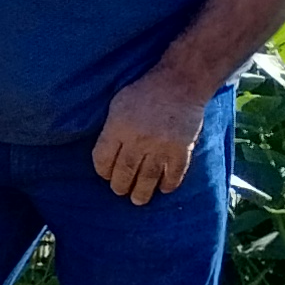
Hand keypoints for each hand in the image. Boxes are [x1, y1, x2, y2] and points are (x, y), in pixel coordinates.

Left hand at [91, 69, 206, 205]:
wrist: (180, 84)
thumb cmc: (144, 92)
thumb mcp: (117, 104)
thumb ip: (110, 128)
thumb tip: (105, 153)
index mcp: (117, 127)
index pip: (102, 159)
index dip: (102, 171)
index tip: (106, 174)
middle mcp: (137, 140)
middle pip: (124, 172)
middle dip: (120, 186)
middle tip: (121, 190)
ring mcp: (160, 146)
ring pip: (147, 178)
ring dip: (141, 192)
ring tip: (138, 200)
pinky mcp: (181, 149)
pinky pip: (174, 174)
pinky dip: (168, 184)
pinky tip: (163, 189)